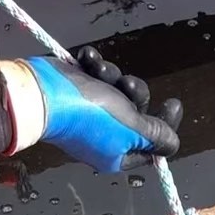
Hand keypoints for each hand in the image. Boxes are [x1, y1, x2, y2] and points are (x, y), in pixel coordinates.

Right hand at [0, 46, 182, 172]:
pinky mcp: (75, 92)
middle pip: (136, 113)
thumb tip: (172, 144)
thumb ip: (156, 134)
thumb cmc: (90, 114)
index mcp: (117, 154)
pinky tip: (86, 60)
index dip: (165, 124)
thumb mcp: (132, 127)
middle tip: (128, 85)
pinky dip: (93, 65)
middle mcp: (104, 137)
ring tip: (100, 73)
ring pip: (117, 90)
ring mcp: (88, 114)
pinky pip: (95, 76)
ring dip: (112, 76)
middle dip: (135, 93)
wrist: (41, 93)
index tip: (174, 104)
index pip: (151, 144)